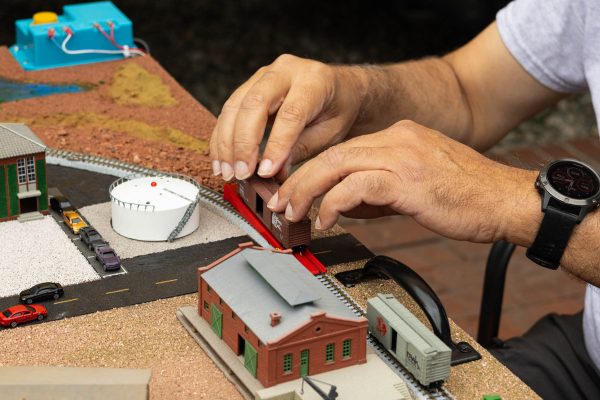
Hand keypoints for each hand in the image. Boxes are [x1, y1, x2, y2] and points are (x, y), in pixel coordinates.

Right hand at [209, 54, 366, 180]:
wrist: (338, 89)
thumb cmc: (337, 111)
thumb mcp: (330, 133)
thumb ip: (302, 149)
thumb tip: (273, 172)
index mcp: (315, 80)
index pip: (291, 113)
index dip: (276, 144)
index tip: (266, 171)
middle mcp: (286, 70)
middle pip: (255, 104)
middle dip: (243, 143)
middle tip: (241, 173)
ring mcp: (264, 74)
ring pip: (235, 106)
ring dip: (226, 142)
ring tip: (226, 172)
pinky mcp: (249, 85)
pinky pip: (229, 110)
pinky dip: (222, 137)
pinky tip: (221, 160)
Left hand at [267, 120, 537, 243]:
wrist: (505, 201)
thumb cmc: (466, 198)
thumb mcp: (414, 188)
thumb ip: (377, 191)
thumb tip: (342, 206)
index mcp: (399, 137)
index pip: (343, 151)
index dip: (313, 172)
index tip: (295, 191)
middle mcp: (397, 139)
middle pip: (332, 154)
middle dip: (299, 180)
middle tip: (279, 203)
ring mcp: (402, 156)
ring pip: (337, 165)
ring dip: (307, 191)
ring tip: (292, 213)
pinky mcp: (407, 179)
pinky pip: (356, 186)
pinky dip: (333, 203)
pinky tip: (325, 220)